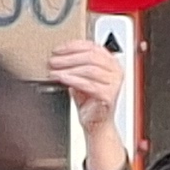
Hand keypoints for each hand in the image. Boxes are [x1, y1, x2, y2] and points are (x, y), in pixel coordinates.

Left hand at [47, 35, 129, 169]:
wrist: (96, 123)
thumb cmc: (90, 101)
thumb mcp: (81, 77)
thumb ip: (75, 65)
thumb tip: (59, 55)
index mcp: (111, 62)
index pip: (92, 46)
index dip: (73, 46)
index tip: (58, 49)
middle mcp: (116, 71)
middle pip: (91, 56)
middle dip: (68, 57)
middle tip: (53, 60)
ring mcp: (114, 83)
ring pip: (90, 69)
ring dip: (68, 69)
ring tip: (55, 71)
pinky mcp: (109, 95)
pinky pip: (89, 85)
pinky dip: (74, 80)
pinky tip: (63, 79)